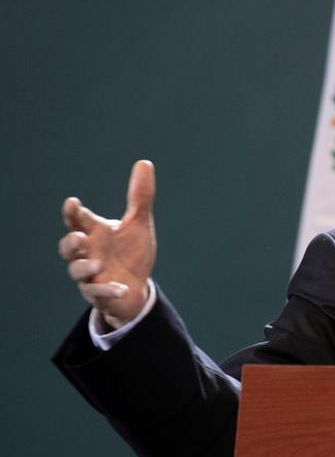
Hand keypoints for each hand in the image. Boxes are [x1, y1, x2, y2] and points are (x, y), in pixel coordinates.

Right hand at [58, 160, 156, 329]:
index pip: (78, 220)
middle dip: (70, 242)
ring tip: (98, 263)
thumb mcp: (139, 223)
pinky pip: (99, 294)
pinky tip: (122, 288)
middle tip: (80, 238)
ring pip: (77, 272)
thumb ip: (139, 197)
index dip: (73, 212)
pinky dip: (109, 291)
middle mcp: (87, 253)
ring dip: (85, 267)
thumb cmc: (131, 252)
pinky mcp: (99, 294)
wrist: (137, 286)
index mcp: (94, 233)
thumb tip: (144, 162)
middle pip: (68, 247)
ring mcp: (90, 275)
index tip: (73, 202)